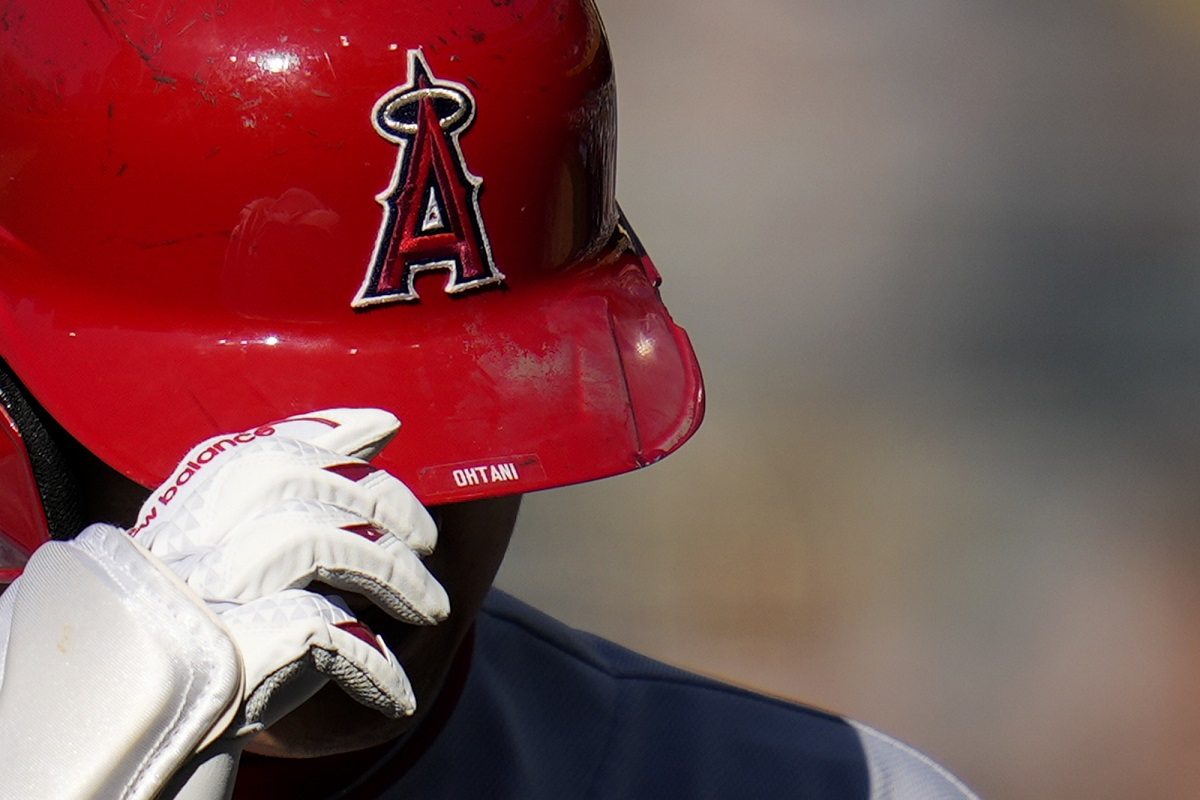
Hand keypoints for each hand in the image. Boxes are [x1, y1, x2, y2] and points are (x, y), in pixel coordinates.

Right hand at [130, 408, 448, 733]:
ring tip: (432, 609)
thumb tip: (382, 425)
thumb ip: (312, 491)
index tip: (388, 426)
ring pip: (311, 538)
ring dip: (394, 573)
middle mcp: (181, 543)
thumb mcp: (262, 554)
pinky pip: (323, 630)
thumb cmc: (224, 638)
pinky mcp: (229, 651)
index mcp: (186, 513)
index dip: (333, 431)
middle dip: (379, 497)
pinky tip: (396, 694)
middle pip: (289, 477)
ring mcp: (199, 593)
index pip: (264, 449)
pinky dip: (374, 663)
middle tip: (425, 538)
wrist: (164, 738)